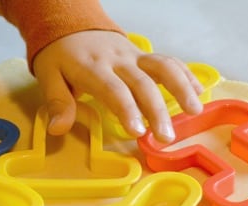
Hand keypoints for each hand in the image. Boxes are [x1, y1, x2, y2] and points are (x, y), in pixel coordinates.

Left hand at [33, 30, 203, 141]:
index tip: (137, 132)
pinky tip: (198, 91)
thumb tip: (58, 130)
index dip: (127, 110)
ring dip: (181, 88)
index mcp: (92, 67)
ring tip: (195, 111)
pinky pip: (167, 62)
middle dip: (156, 110)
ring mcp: (133, 55)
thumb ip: (57, 103)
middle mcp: (117, 60)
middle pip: (142, 83)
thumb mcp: (49, 76)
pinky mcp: (143, 55)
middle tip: (165, 137)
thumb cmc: (60, 56)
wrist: (71, 25)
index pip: (113, 89)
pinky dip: (184, 74)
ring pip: (162, 67)